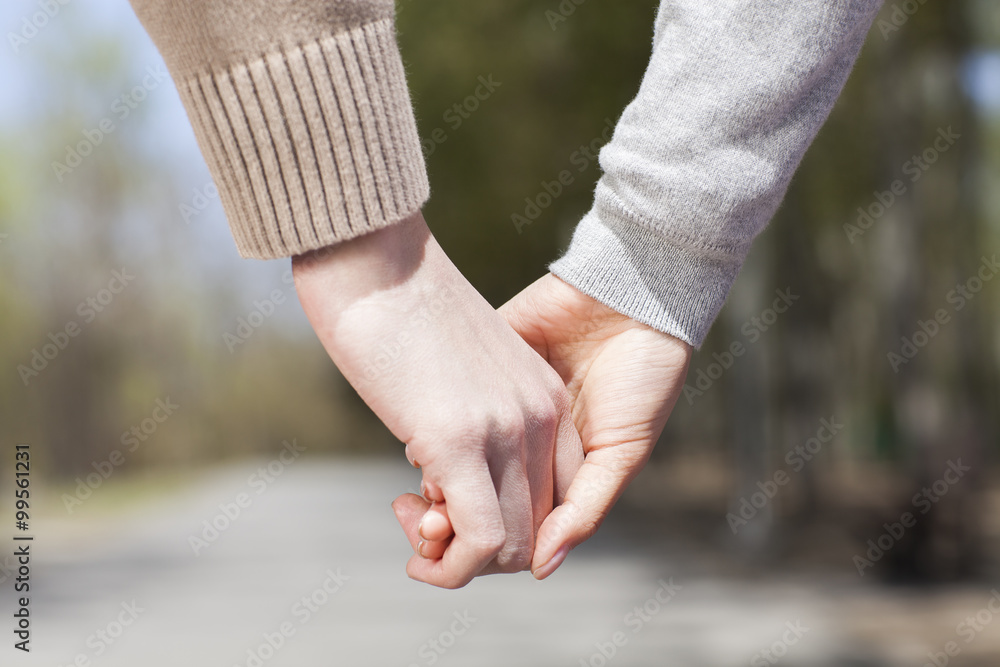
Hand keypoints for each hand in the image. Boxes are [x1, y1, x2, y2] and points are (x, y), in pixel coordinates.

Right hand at [292, 213, 583, 588]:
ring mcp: (503, 429)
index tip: (448, 505)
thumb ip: (470, 422)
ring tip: (414, 524)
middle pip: (534, 528)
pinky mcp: (458, 440)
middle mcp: (538, 416)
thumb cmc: (400, 310)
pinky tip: (417, 555)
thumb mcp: (458, 373)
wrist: (374, 258)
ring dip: (460, 562)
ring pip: (509, 545)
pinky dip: (451, 569)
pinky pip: (479, 540)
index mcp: (542, 397)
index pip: (553, 494)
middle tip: (421, 520)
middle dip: (480, 550)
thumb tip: (442, 475)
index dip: (505, 520)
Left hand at [403, 273, 693, 578]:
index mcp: (558, 471)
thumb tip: (541, 567)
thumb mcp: (623, 449)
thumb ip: (586, 507)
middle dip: (445, 525)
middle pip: (473, 503)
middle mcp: (523, 446)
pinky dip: (425, 436)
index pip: (511, 527)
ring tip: (415, 496)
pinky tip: (416, 446)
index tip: (452, 543)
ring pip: (450, 464)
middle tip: (422, 525)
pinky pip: (439, 411)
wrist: (631, 293)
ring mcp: (498, 410)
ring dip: (431, 487)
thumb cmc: (643, 375)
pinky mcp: (479, 373)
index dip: (480, 548)